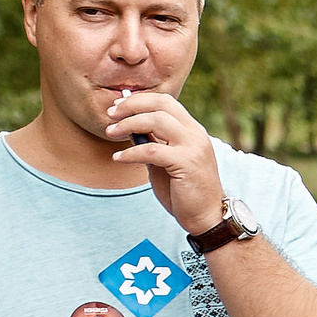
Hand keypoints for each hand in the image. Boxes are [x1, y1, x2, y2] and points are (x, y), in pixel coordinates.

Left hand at [105, 88, 226, 233]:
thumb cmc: (184, 190)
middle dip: (131, 106)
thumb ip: (151, 143)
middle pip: (160, 104)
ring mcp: (193, 147)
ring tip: (111, 133)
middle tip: (110, 115)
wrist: (206, 216)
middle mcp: (195, 134)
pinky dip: (130, 152)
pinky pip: (151, 150)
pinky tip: (119, 158)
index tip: (118, 107)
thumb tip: (127, 128)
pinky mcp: (186, 163)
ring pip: (156, 120)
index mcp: (192, 130)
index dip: (139, 100)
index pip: (165, 101)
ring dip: (128, 124)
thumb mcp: (164, 161)